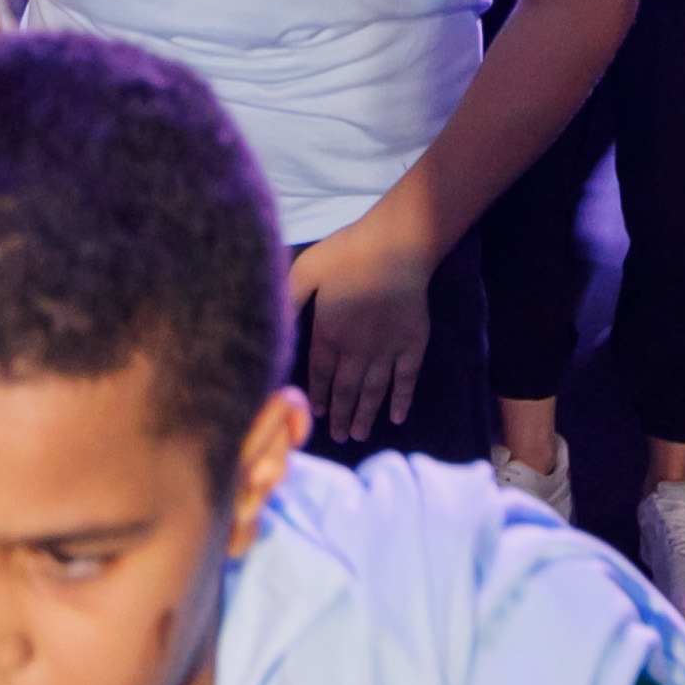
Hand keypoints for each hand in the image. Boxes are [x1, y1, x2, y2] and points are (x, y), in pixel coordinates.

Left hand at [285, 209, 436, 443]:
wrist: (396, 246)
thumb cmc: (348, 253)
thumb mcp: (305, 269)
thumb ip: (289, 299)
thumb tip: (270, 324)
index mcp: (329, 333)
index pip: (320, 373)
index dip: (318, 394)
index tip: (317, 413)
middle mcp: (356, 350)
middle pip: (346, 390)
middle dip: (341, 416)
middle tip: (339, 437)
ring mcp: (387, 350)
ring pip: (373, 391)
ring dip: (366, 415)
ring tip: (360, 436)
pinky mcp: (413, 344)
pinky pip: (407, 380)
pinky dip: (402, 400)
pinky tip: (398, 417)